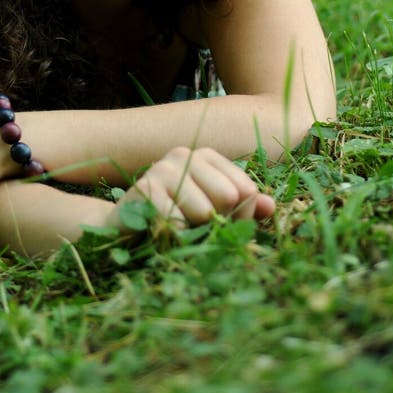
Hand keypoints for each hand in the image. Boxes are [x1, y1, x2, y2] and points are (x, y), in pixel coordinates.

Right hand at [110, 146, 274, 229]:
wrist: (123, 232)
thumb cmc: (175, 223)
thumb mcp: (214, 216)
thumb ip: (244, 210)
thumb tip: (269, 206)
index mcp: (206, 157)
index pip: (246, 189)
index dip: (239, 216)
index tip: (219, 223)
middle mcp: (184, 154)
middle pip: (231, 197)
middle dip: (219, 223)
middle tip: (195, 228)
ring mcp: (163, 167)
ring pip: (205, 212)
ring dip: (194, 233)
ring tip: (176, 230)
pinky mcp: (145, 188)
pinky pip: (178, 225)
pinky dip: (174, 238)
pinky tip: (159, 231)